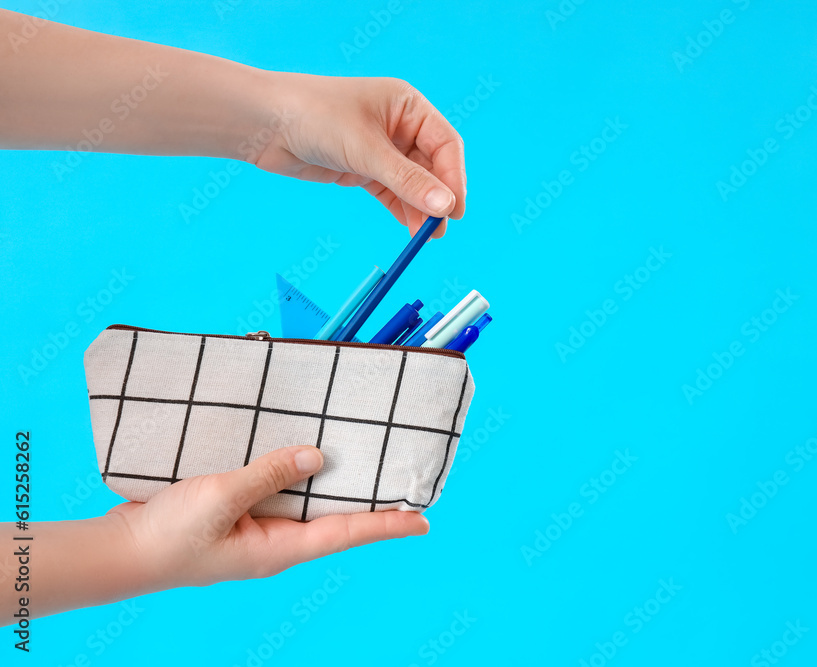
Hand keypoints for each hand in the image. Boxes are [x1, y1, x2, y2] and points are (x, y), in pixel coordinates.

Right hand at [105, 446, 428, 587]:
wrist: (119, 548)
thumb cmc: (168, 534)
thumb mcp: (222, 497)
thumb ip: (270, 475)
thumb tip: (318, 456)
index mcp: (278, 548)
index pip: (346, 533)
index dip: (386, 524)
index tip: (424, 519)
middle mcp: (276, 540)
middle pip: (334, 516)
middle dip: (368, 500)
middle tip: (402, 478)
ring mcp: (257, 528)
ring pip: (306, 500)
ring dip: (331, 479)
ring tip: (365, 456)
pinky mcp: (238, 512)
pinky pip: (277, 489)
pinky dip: (292, 469)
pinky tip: (302, 449)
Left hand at [253, 75, 465, 238]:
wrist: (263, 123)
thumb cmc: (314, 115)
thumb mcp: (366, 149)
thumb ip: (408, 180)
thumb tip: (445, 206)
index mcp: (407, 105)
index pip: (445, 144)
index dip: (453, 178)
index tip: (454, 209)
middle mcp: (399, 125)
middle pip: (432, 167)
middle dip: (437, 198)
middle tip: (440, 228)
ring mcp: (381, 148)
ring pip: (413, 183)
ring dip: (420, 208)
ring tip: (424, 236)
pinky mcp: (363, 168)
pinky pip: (393, 192)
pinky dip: (402, 210)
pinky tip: (410, 228)